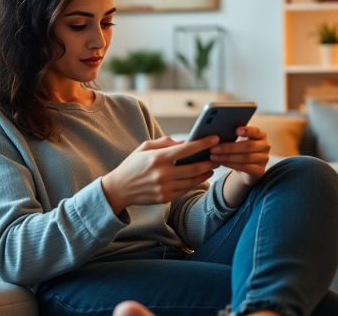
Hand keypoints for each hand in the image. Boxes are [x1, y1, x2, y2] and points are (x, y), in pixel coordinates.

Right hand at [102, 136, 219, 213]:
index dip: (203, 144)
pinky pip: (186, 189)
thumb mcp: (144, 147)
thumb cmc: (133, 164)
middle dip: (209, 161)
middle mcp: (162, 174)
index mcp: (157, 158)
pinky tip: (201, 176)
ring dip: (205, 173)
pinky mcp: (165, 198)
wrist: (119, 188)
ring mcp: (164, 188)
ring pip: (192, 181)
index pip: (186, 149)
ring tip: (212, 166)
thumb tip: (184, 142)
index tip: (215, 139)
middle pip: (194, 168)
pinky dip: (196, 182)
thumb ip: (165, 142)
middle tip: (219, 156)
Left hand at [210, 125, 269, 185]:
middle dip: (229, 147)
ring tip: (214, 156)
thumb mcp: (239, 140)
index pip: (256, 131)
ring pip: (245, 157)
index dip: (247, 130)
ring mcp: (264, 159)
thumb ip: (233, 135)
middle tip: (214, 148)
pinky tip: (221, 162)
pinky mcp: (260, 170)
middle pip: (248, 146)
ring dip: (227, 157)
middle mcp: (265, 146)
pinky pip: (244, 167)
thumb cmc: (241, 150)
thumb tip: (216, 134)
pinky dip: (231, 164)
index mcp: (260, 135)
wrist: (247, 168)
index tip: (236, 130)